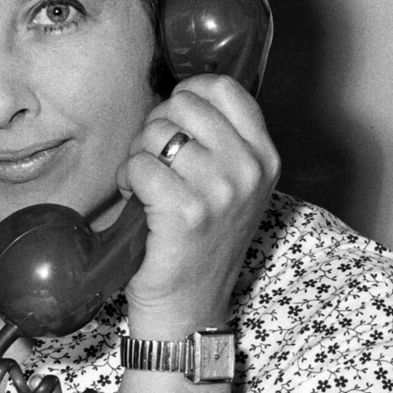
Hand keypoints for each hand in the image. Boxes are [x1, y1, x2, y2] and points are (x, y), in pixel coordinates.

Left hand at [117, 73, 279, 337]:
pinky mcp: (187, 210)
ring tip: (146, 187)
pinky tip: (136, 203)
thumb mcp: (232, 185)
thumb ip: (220, 139)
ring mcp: (221, 189)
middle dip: (157, 127)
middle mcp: (249, 169)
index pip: (225, 88)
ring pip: (157, 132)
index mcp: (265, 156)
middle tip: (155, 162)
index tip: (175, 120)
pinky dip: (127, 180)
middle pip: (184, 103)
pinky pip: (139, 165)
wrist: (191, 304)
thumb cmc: (201, 239)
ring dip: (139, 156)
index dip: (188, 93)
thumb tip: (181, 93)